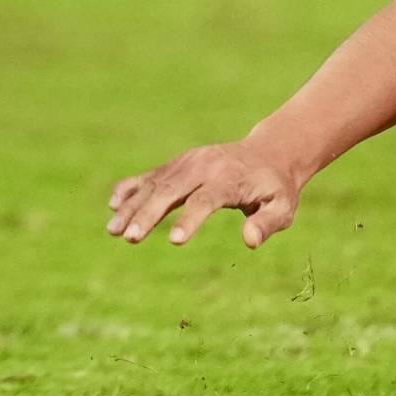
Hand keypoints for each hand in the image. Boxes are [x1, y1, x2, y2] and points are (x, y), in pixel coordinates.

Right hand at [105, 142, 301, 248]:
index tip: (174, 241)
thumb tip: (249, 241)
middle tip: (130, 237)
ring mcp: (187, 162)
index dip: (190, 220)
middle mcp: (204, 166)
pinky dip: (131, 187)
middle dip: (149, 214)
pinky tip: (113, 203)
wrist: (268, 154)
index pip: (206, 200)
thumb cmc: (275, 189)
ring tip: (113, 230)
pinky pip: (151, 176)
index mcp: (230, 178)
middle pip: (171, 189)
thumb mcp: (282, 208)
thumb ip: (267, 224)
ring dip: (132, 205)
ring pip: (154, 183)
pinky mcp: (177, 164)